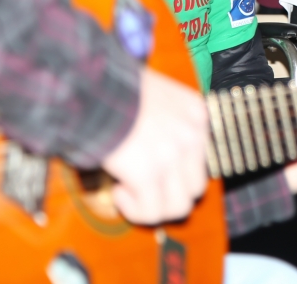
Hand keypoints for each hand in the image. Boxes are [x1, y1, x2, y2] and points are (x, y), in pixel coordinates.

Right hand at [103, 68, 210, 224]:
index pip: (202, 159)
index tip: (154, 171)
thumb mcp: (158, 95)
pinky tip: (119, 189)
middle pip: (196, 187)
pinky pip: (151, 212)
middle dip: (168, 194)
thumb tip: (161, 155)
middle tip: (142, 187)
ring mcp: (174, 155)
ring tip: (128, 189)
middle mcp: (192, 135)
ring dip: (153, 206)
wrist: (94, 86)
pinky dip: (133, 209)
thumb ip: (170, 122)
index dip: (176, 173)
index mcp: (196, 113)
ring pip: (179, 206)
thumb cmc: (116, 89)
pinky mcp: (150, 173)